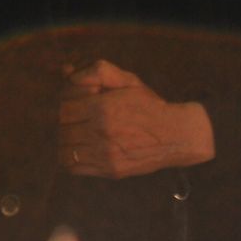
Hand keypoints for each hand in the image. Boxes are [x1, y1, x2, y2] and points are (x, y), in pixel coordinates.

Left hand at [58, 59, 214, 177]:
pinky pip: (75, 167)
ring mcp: (106, 154)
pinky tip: (81, 151)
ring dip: (67, 141)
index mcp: (103, 108)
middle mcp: (102, 132)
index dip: (68, 106)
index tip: (77, 107)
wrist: (177, 135)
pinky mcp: (111, 170)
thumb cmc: (149, 105)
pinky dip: (71, 159)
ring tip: (78, 136)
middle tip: (77, 121)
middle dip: (67, 123)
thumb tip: (67, 70)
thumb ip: (96, 71)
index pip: (64, 109)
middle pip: (64, 129)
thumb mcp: (127, 80)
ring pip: (65, 149)